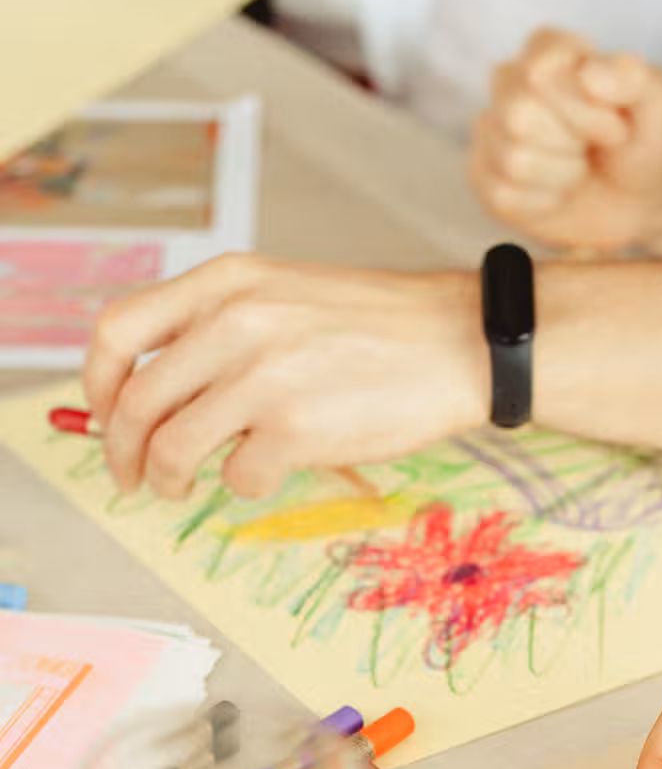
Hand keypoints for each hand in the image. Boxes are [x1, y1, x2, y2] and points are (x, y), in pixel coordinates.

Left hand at [83, 255, 485, 499]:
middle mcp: (235, 322)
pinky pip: (236, 475)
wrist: (458, 342)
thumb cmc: (379, 327)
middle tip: (132, 475)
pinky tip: (268, 471)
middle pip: (135, 401)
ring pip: (171, 447)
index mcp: (226, 283)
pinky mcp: (295, 430)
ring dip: (167, 478)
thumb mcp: (285, 293)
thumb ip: (221, 324)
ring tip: (181, 485)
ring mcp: (263, 377)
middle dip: (122, 451)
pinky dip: (244, 483)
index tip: (104, 412)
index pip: (118, 330)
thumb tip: (159, 387)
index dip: (95, 382)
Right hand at [470, 29, 661, 251]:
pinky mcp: (485, 177)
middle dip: (571, 144)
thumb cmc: (643, 142)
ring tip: (577, 168)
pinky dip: (544, 203)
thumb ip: (635, 78)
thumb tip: (589, 74)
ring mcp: (492, 131)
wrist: (638, 199)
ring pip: (513, 159)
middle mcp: (510, 83)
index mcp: (549, 51)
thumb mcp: (659, 105)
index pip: (540, 70)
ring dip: (561, 175)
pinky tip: (559, 193)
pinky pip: (503, 196)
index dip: (583, 109)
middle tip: (592, 148)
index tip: (614, 126)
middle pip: (518, 114)